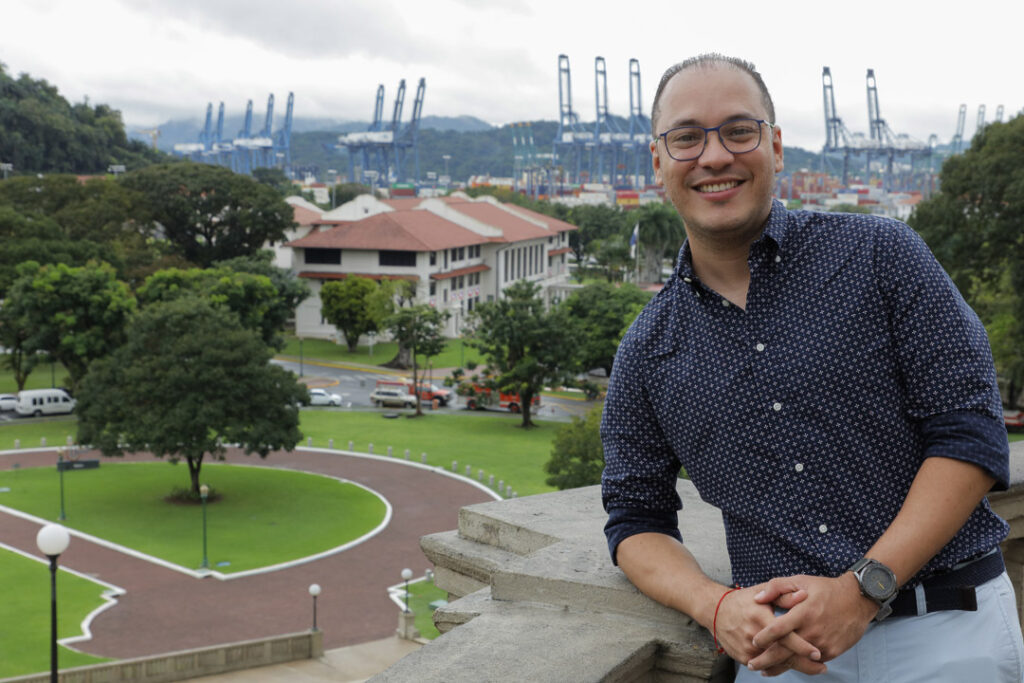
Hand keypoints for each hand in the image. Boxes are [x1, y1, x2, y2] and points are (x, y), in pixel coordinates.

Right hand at [713, 584, 826, 675]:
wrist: (715, 611)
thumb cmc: (743, 599)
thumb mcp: (761, 592)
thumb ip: (783, 595)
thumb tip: (805, 595)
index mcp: (760, 617)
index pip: (784, 635)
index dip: (801, 646)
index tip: (818, 652)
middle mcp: (753, 636)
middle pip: (782, 655)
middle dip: (804, 664)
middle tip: (822, 667)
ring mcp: (747, 649)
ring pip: (775, 663)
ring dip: (795, 667)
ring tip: (814, 668)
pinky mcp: (743, 658)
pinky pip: (765, 666)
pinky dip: (779, 667)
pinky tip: (793, 665)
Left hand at [746, 573, 876, 674]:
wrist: (858, 600)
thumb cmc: (826, 589)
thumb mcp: (801, 580)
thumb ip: (776, 587)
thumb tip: (757, 598)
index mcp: (803, 612)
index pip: (778, 629)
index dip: (764, 637)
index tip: (753, 641)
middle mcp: (813, 631)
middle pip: (785, 651)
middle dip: (765, 660)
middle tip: (750, 664)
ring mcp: (823, 644)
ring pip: (797, 661)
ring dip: (779, 667)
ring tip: (764, 671)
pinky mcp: (833, 652)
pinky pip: (811, 662)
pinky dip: (798, 665)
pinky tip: (786, 666)